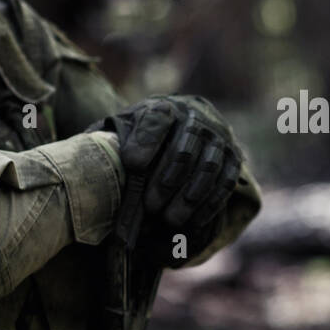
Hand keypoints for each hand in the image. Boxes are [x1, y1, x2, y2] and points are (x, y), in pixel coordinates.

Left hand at [88, 95, 242, 233]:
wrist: (184, 127)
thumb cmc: (145, 138)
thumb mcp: (125, 132)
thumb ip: (112, 144)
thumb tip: (96, 166)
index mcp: (165, 107)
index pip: (157, 119)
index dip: (145, 141)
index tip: (132, 164)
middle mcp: (196, 117)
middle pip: (185, 147)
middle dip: (167, 180)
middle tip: (150, 207)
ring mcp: (219, 137)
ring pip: (208, 166)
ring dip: (189, 196)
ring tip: (170, 220)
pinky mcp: (234, 157)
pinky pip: (226, 181)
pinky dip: (210, 203)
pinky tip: (192, 222)